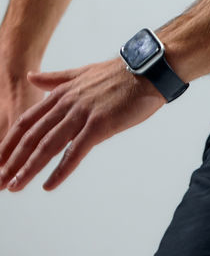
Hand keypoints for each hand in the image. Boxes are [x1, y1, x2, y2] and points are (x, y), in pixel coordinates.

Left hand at [0, 57, 164, 191]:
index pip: (27, 121)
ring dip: (28, 168)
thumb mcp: (82, 72)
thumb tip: (31, 77)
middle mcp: (67, 104)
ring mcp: (82, 114)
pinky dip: (60, 170)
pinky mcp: (100, 124)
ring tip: (14, 186)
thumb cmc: (121, 73)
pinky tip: (48, 185)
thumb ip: (55, 79)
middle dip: (11, 160)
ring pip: (48, 145)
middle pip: (31, 136)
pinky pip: (75, 152)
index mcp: (62, 93)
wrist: (149, 69)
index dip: (9, 142)